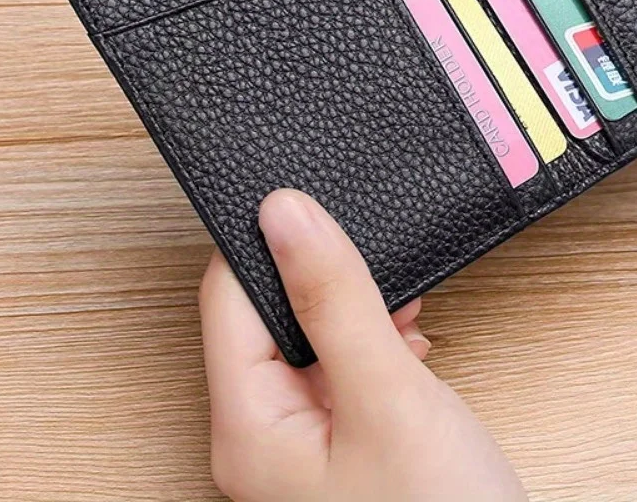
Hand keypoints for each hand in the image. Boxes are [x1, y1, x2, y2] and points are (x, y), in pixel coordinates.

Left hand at [199, 189, 527, 501]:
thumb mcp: (388, 392)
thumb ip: (335, 297)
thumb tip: (286, 211)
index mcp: (248, 425)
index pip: (228, 296)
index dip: (266, 239)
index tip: (310, 195)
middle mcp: (264, 434)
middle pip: (267, 311)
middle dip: (321, 274)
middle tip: (369, 253)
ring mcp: (304, 440)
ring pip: (311, 334)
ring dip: (353, 305)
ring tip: (398, 301)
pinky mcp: (342, 440)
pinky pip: (341, 364)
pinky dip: (374, 339)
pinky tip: (408, 339)